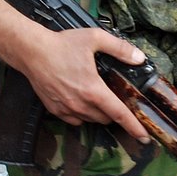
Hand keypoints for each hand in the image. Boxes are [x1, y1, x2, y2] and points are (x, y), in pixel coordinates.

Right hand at [19, 27, 150, 141]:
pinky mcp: (54, 110)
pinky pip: (74, 120)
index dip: (134, 127)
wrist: (31, 51)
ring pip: (90, 120)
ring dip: (98, 113)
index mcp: (93, 90)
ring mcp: (66, 109)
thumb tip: (139, 58)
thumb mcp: (96, 38)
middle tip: (117, 98)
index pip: (119, 114)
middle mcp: (80, 104)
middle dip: (115, 111)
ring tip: (98, 96)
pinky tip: (81, 99)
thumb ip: (120, 49)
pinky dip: (82, 114)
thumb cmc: (62, 44)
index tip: (145, 137)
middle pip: (106, 118)